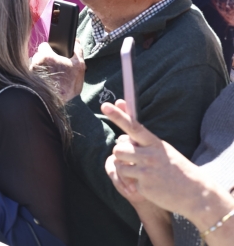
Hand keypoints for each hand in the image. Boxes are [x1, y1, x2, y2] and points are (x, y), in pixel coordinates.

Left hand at [30, 41, 84, 102]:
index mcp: (46, 56)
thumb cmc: (68, 85)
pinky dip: (38, 75)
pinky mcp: (29, 79)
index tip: (54, 54)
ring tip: (50, 74)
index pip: (43, 45)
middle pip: (39, 55)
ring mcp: (30, 71)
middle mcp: (35, 62)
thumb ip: (77, 50)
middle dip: (45, 59)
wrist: (56, 101)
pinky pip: (33, 73)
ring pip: (35, 64)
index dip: (50, 49)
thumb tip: (76, 41)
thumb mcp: (79, 65)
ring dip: (41, 67)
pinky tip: (45, 80)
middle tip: (54, 66)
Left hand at [102, 100, 217, 215]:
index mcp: (156, 143)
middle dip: (121, 154)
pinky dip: (132, 183)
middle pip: (118, 149)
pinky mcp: (143, 186)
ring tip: (140, 172)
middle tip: (133, 159)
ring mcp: (146, 171)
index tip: (105, 106)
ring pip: (118, 164)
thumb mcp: (164, 151)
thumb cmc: (177, 170)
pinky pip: (125, 180)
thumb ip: (143, 144)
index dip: (118, 116)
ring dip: (124, 168)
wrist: (196, 194)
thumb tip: (121, 137)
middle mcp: (150, 155)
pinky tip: (148, 185)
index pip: (133, 126)